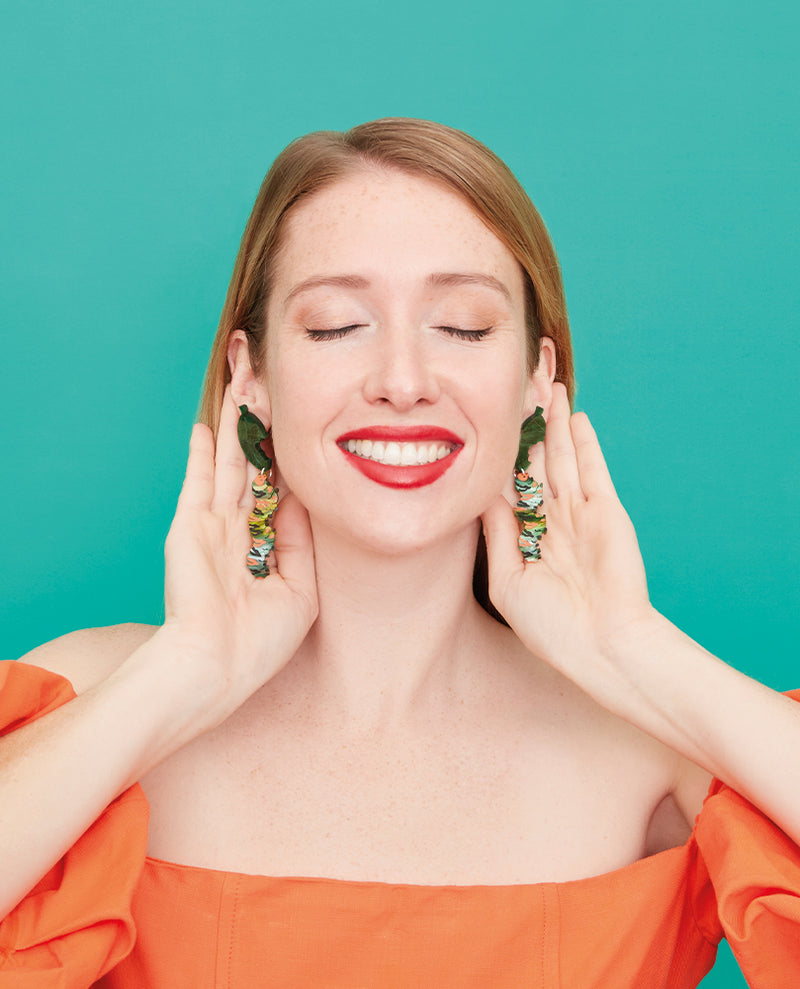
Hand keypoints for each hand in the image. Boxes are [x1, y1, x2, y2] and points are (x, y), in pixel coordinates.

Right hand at [159, 387, 317, 718]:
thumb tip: (300, 501)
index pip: (276, 494)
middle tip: (268, 393)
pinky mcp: (188, 526)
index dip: (288, 462)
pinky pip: (199, 480)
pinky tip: (208, 424)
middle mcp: (234, 535)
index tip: (300, 430)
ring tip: (242, 388)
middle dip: (261, 431)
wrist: (216, 668)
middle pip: (252, 469)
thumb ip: (300, 543)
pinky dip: (203, 452)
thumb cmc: (259, 644)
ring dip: (236, 427)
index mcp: (260, 552)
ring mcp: (210, 529)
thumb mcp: (300, 592)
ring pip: (229, 465)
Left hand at [482, 383, 653, 679]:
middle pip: (535, 465)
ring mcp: (580, 515)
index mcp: (527, 540)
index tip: (481, 427)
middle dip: (526, 431)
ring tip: (544, 390)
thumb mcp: (508, 580)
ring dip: (554, 426)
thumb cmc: (551, 626)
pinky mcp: (607, 511)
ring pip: (562, 460)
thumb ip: (497, 534)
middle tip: (514, 394)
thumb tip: (481, 495)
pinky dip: (583, 442)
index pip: (508, 489)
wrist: (602, 645)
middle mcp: (553, 522)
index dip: (497, 458)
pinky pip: (592, 469)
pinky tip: (573, 416)